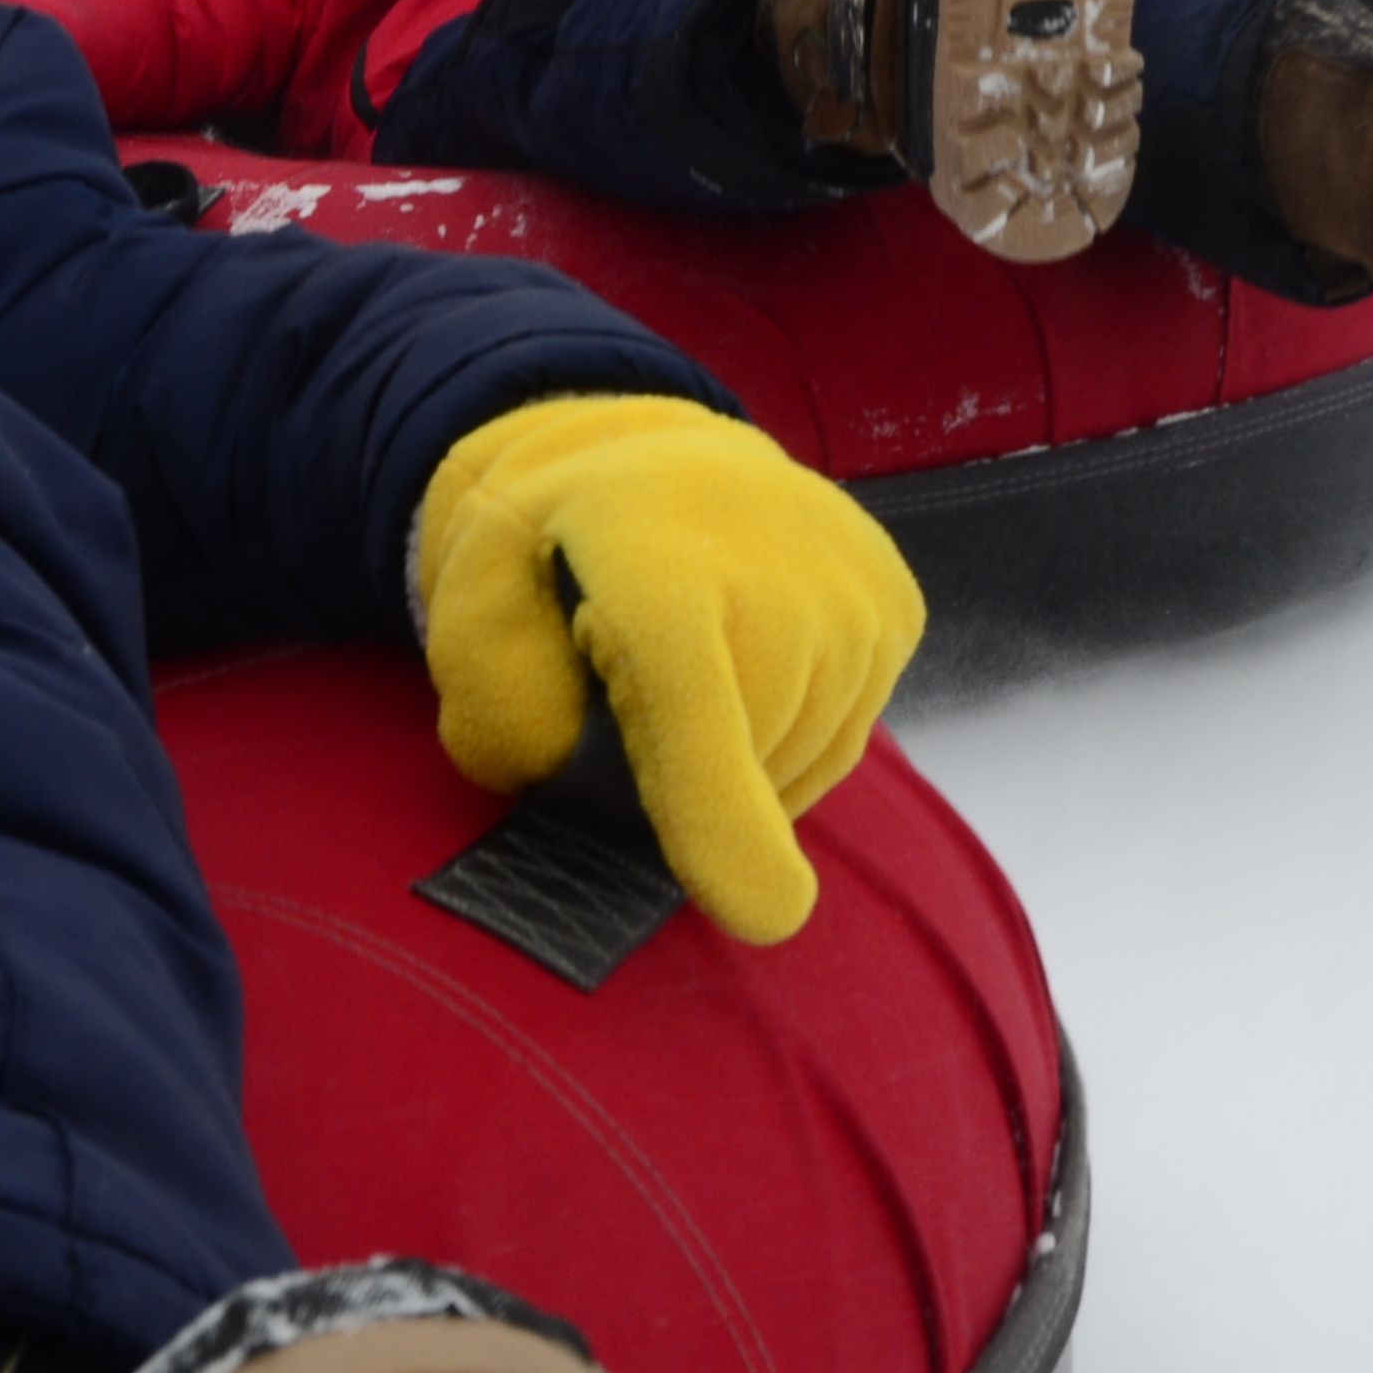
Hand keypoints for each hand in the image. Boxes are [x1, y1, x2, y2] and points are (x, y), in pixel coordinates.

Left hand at [412, 395, 925, 943]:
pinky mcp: (899, 610)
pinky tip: (746, 669)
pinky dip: (785, 740)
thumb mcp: (473, 619)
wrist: (647, 456)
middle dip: (679, 787)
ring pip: (798, 773)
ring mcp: (856, 590)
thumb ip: (506, 715)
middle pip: (745, 778)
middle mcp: (785, 574)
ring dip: (737, 769)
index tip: (766, 917)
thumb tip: (588, 792)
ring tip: (688, 675)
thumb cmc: (547, 559)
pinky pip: (840, 744)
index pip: (702, 719)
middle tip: (629, 699)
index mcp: (658, 574)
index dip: (727, 824)